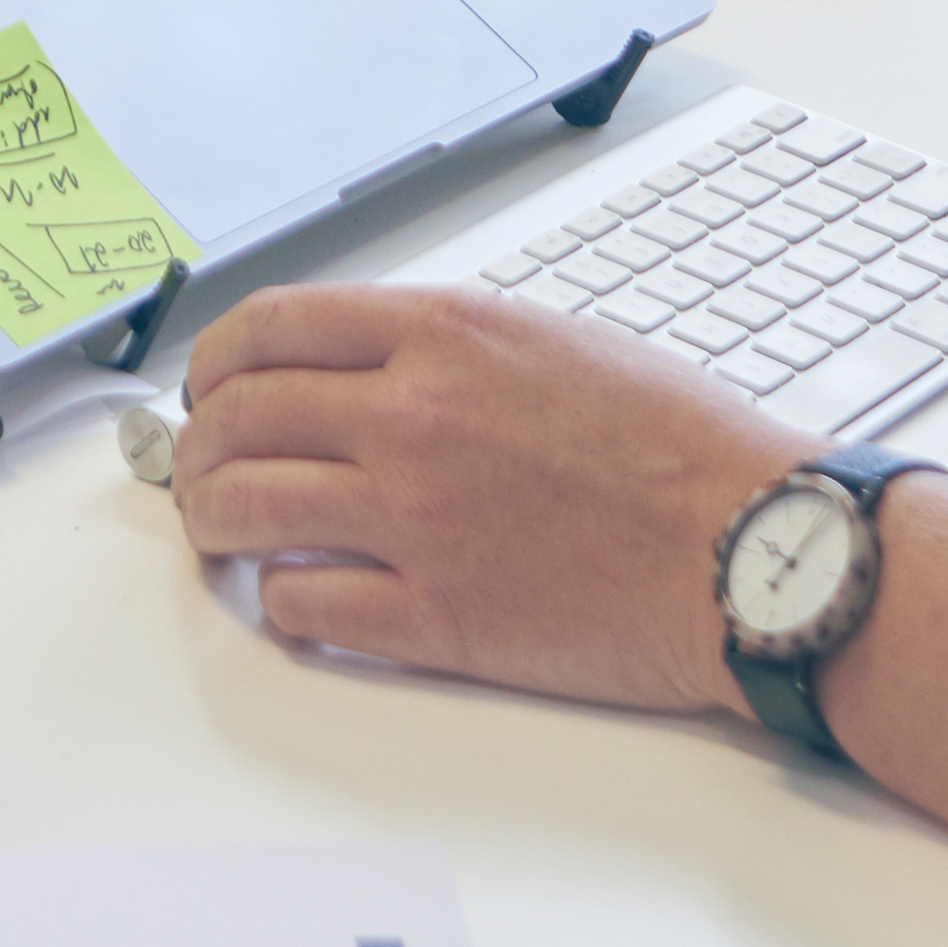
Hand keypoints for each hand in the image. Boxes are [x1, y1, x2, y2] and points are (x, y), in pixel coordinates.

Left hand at [165, 282, 794, 711]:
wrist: (752, 552)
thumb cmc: (680, 450)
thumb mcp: (555, 339)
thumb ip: (444, 346)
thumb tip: (355, 366)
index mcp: (444, 334)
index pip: (266, 328)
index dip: (214, 361)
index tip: (209, 387)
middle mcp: (412, 417)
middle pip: (234, 419)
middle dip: (195, 445)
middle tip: (199, 466)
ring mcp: (414, 520)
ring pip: (241, 509)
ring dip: (213, 521)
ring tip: (223, 532)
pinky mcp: (433, 618)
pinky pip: (300, 605)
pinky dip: (281, 599)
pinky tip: (301, 593)